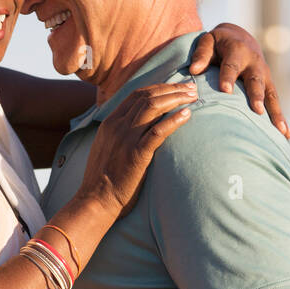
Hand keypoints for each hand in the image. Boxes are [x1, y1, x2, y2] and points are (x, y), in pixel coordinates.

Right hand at [78, 82, 196, 217]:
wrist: (96, 201)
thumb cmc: (103, 181)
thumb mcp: (107, 149)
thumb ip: (119, 135)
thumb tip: (136, 129)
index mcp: (110, 122)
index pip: (137, 94)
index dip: (159, 88)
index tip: (177, 87)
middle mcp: (118, 125)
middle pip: (147, 96)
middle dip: (172, 89)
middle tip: (191, 88)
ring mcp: (126, 138)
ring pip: (153, 107)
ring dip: (176, 98)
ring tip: (193, 97)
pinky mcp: (136, 154)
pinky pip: (158, 131)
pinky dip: (174, 120)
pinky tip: (187, 114)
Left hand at [191, 24, 289, 136]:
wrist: (241, 39)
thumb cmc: (219, 44)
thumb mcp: (208, 41)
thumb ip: (202, 54)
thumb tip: (194, 70)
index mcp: (237, 51)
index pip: (231, 65)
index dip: (228, 77)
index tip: (225, 91)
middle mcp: (254, 63)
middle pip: (256, 80)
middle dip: (257, 95)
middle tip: (257, 110)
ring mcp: (265, 76)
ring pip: (271, 94)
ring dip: (276, 112)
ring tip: (280, 130)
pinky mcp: (269, 86)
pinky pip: (276, 103)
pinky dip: (281, 119)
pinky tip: (286, 135)